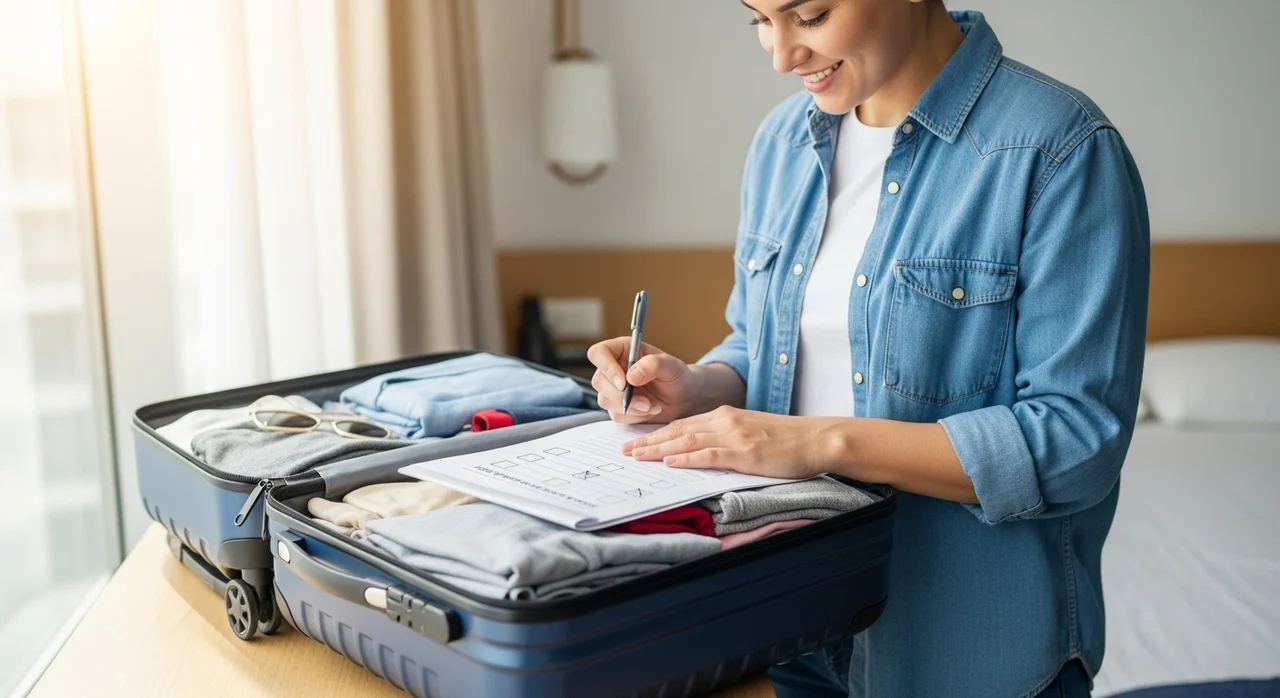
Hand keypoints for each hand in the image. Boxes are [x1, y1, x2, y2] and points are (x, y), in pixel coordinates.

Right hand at [587, 337, 697, 423]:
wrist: (683, 397)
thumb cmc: (677, 376)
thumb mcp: (671, 366)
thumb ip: (653, 365)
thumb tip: (631, 376)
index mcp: (622, 350)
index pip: (599, 353)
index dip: (606, 367)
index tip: (623, 382)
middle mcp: (614, 368)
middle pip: (599, 381)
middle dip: (621, 395)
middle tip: (645, 401)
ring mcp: (613, 389)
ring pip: (605, 400)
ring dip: (630, 407)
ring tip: (653, 406)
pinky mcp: (618, 407)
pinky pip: (617, 415)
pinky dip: (635, 416)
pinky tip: (651, 410)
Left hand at [620, 405, 833, 479]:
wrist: (817, 439)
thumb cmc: (788, 440)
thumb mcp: (752, 432)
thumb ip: (727, 439)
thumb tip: (702, 453)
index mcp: (726, 416)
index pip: (683, 424)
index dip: (658, 434)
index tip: (638, 442)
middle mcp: (725, 421)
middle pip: (678, 430)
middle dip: (649, 441)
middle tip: (625, 450)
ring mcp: (735, 436)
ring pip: (687, 441)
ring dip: (659, 450)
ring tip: (637, 456)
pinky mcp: (746, 452)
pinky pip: (710, 455)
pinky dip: (687, 458)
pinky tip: (670, 462)